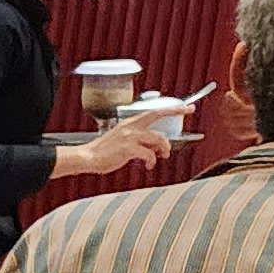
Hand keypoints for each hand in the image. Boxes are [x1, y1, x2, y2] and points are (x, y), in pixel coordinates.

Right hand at [56, 111, 175, 178]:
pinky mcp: (128, 148)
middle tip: (185, 118)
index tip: (186, 107)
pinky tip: (149, 165)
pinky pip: (149, 154)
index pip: (154, 112)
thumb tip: (156, 147)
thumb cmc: (103, 152)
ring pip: (158, 138)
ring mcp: (129, 137)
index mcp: (129, 123)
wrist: (87, 157)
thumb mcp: (121, 139)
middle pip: (158, 117)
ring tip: (162, 156)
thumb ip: (138, 139)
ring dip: (164, 149)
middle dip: (175, 114)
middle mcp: (131, 127)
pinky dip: (152, 161)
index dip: (172, 109)